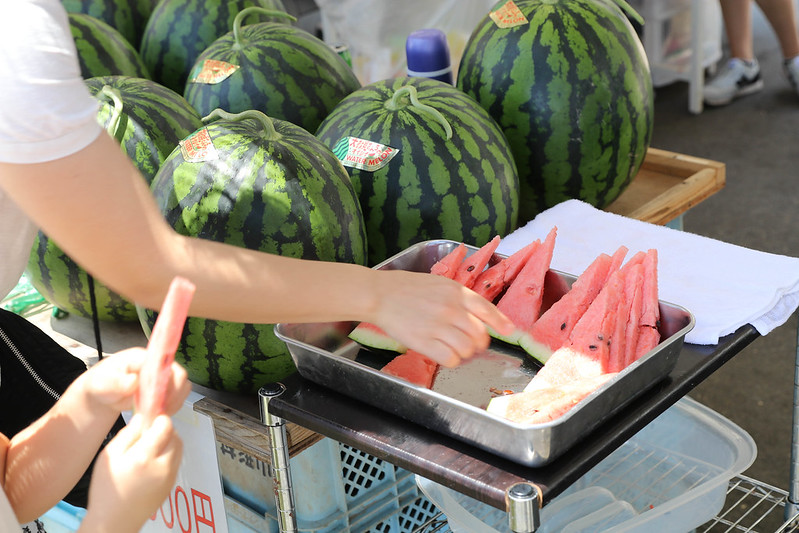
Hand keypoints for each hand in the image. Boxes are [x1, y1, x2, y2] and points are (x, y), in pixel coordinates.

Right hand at [80, 414, 182, 532]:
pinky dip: (169, 455)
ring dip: (168, 441)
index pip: (166, 425)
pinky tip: (151, 462)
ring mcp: (170, 477)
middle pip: (175, 435)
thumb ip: (128, 434)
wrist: (114, 522)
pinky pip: (177, 461)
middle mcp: (162, 467)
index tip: (149, 420)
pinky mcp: (172, 484)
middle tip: (148, 434)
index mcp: (144, 458)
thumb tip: (142, 418)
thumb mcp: (109, 456)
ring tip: (149, 448)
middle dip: (164, 430)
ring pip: (179, 447)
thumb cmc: (107, 492)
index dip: (158, 419)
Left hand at [82, 347, 190, 414]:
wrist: (104, 393)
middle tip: (157, 410)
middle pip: (179, 375)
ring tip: (156, 413)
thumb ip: (116, 383)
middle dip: (172, 396)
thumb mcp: (102, 383)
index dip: (165, 382)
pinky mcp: (167, 388)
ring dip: (173, 403)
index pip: (165, 364)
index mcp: (143, 357)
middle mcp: (157, 364)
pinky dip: (172, 407)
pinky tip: (158, 414)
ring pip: (183, 387)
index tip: (157, 399)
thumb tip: (133, 381)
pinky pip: (179, 397)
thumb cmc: (102, 384)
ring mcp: (164, 376)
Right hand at [371, 270, 514, 366]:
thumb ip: (459, 297)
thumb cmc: (407, 288)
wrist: (380, 294)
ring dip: (465, 353)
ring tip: (454, 349)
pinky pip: (450, 359)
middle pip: (480, 335)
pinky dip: (451, 361)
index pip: (487, 310)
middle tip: (470, 343)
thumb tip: (478, 316)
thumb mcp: (439, 283)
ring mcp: (438, 326)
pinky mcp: (424, 342)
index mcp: (456, 292)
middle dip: (478, 343)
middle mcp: (451, 309)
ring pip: (467, 349)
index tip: (508, 331)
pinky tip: (444, 354)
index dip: (501, 323)